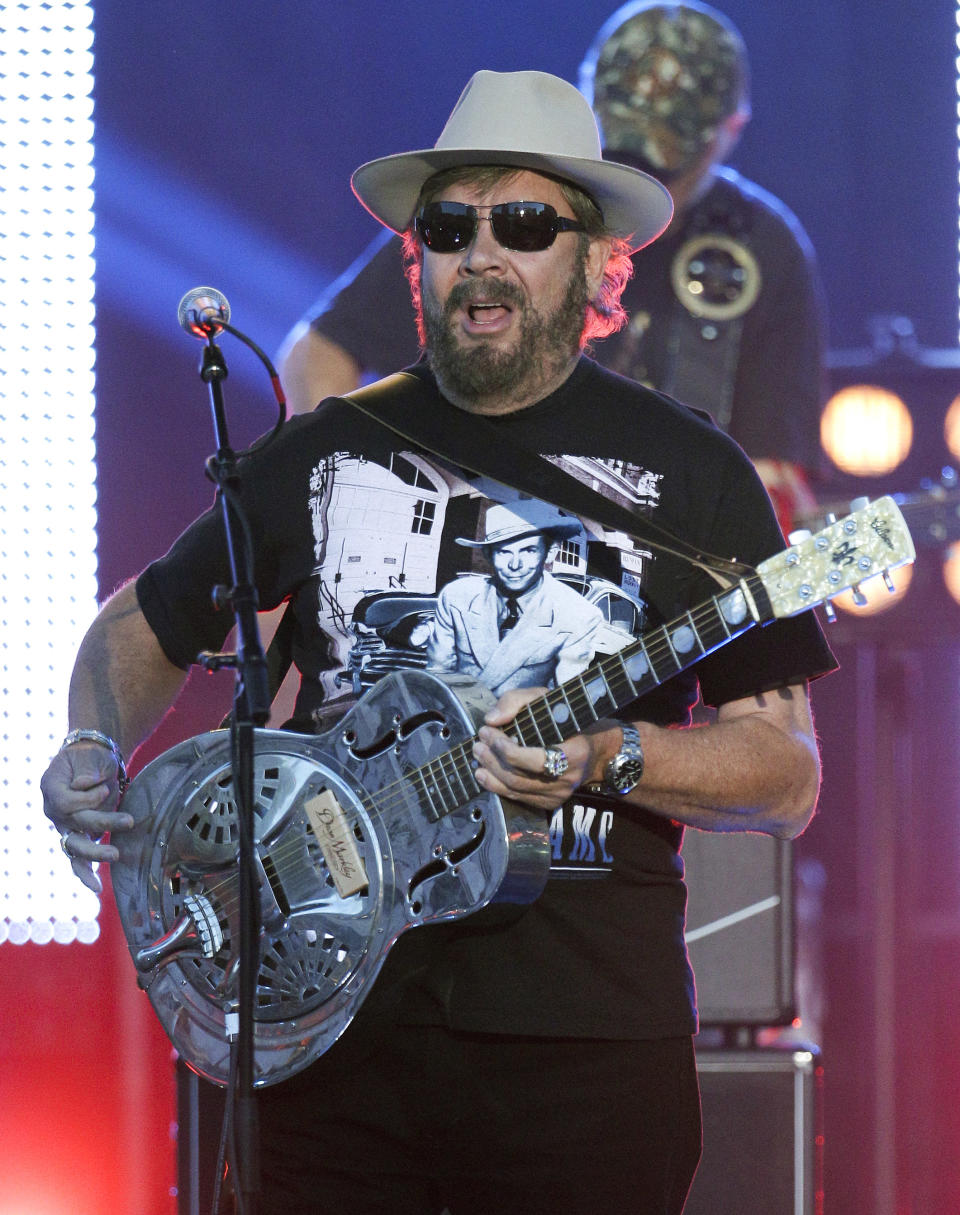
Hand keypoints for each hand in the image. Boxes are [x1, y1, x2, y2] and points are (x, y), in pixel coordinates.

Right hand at [41, 743, 134, 893]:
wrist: (92, 758)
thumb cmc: (91, 755)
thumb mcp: (90, 755)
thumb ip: (88, 769)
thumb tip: (85, 784)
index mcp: (51, 788)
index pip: (66, 803)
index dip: (88, 798)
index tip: (105, 787)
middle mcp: (54, 810)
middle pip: (74, 824)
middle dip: (102, 823)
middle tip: (129, 821)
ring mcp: (65, 825)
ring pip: (75, 846)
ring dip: (96, 852)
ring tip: (116, 854)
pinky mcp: (78, 834)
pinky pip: (77, 858)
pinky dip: (85, 873)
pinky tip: (95, 887)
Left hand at [472, 687, 614, 811]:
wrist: (596, 750)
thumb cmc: (568, 720)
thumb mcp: (546, 698)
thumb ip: (516, 701)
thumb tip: (492, 718)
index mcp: (572, 754)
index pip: (533, 760)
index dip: (504, 748)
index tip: (487, 731)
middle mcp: (566, 779)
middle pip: (519, 777)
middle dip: (492, 760)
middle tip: (477, 744)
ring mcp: (558, 795)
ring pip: (515, 790)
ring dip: (490, 775)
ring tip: (477, 758)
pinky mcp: (550, 803)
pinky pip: (519, 799)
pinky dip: (497, 787)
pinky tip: (486, 775)